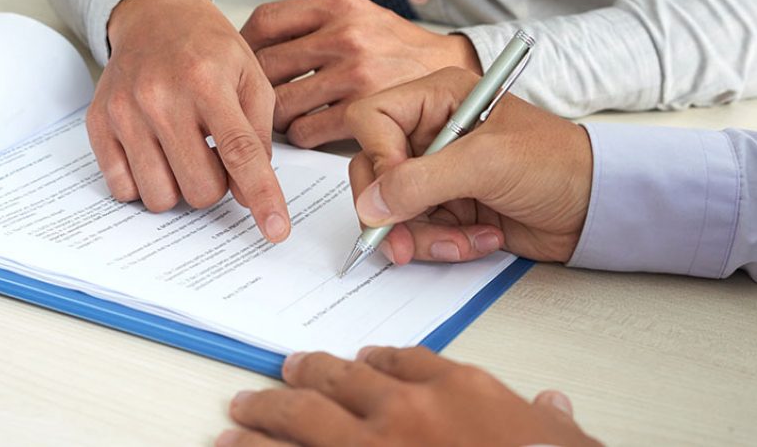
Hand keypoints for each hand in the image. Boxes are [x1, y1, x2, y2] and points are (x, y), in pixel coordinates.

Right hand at [88, 0, 289, 241]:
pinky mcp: (98, 123)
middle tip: (213, 153)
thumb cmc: (208, 49)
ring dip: (180, 186)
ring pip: (160, 197)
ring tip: (184, 152)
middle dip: (216, 184)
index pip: (240, 152)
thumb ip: (258, 136)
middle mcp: (161, 97)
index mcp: (207, 80)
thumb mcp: (251, 77)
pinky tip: (156, 152)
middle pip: (200, 188)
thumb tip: (249, 196)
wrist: (154, 15)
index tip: (275, 229)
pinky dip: (144, 183)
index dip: (262, 196)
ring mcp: (125, 112)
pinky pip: (123, 189)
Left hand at [218, 347, 600, 445]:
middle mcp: (407, 411)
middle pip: (340, 378)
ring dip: (265, 414)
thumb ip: (544, 418)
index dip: (376, 359)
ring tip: (238, 412)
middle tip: (282, 371)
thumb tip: (552, 403)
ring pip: (303, 417)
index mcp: (457, 389)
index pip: (404, 359)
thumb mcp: (560, 439)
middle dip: (305, 374)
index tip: (360, 360)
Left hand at [240, 0, 481, 148]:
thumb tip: (253, 46)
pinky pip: (307, 130)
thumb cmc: (398, 47)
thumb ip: (313, 24)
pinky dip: (299, 136)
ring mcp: (355, 72)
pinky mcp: (365, 109)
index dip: (243, 45)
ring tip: (278, 120)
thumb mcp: (358, 14)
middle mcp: (346, 34)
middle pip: (266, 64)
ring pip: (281, 102)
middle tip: (249, 99)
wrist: (450, 70)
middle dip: (252, 87)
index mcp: (339, 5)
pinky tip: (306, 132)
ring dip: (273, 117)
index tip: (238, 61)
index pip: (266, 21)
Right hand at [345, 67, 591, 264]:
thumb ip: (421, 181)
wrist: (598, 207)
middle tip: (402, 244)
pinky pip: (418, 231)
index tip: (394, 192)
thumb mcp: (487, 163)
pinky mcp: (447, 207)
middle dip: (391, 212)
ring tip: (464, 241)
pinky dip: (443, 244)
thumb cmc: (557, 164)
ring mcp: (436, 173)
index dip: (376, 158)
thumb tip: (372, 205)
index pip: (372, 121)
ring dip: (422, 235)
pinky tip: (481, 239)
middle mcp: (430, 133)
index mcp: (437, 99)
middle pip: (373, 171)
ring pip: (391, 210)